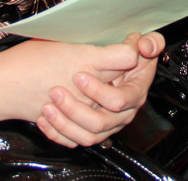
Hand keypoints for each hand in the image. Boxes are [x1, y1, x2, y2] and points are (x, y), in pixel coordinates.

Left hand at [35, 32, 164, 147]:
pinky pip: (74, 141)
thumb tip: (144, 45)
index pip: (119, 100)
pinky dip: (57, 133)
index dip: (98, 91)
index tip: (78, 76)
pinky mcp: (91, 131)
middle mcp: (123, 111)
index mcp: (135, 91)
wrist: (94, 66)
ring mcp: (107, 124)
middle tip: (56, 91)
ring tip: (47, 106)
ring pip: (87, 136)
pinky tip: (43, 119)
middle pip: (101, 122)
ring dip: (64, 123)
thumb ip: (143, 45)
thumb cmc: (117, 53)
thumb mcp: (130, 46)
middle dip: (76, 108)